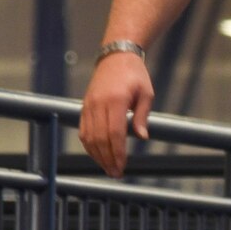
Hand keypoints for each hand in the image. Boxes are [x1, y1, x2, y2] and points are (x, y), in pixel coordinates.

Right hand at [80, 53, 151, 177]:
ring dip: (97, 155)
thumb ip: (142, 116)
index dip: (117, 152)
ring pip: (89, 136)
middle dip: (107, 158)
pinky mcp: (84, 106)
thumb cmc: (135, 75)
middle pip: (100, 138)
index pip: (115, 132)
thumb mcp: (146, 93)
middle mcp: (98, 104)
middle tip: (116, 173)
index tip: (122, 166)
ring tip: (108, 167)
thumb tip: (141, 137)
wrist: (116, 56)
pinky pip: (83, 130)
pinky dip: (89, 145)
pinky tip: (97, 154)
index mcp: (116, 100)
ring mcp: (89, 105)